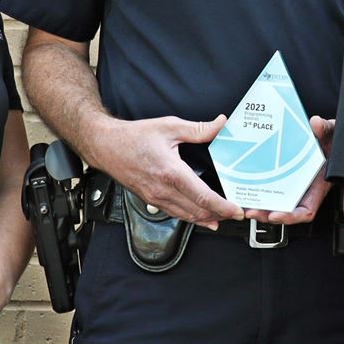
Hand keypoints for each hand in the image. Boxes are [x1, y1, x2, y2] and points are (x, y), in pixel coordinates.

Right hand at [105, 113, 243, 228]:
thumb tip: (220, 124)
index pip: (203, 197)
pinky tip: (202, 218)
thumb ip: (198, 129)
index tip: (236, 210)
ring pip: (187, 216)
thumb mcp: (169, 127)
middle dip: (220, 215)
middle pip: (198, 211)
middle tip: (237, 214)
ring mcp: (156, 198)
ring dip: (207, 218)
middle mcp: (163, 190)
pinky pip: (175, 214)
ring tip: (223, 217)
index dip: (223, 207)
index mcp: (171, 172)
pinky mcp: (151, 200)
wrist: (105, 146)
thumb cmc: (133, 137)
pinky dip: (192, 217)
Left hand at [245, 115, 334, 225]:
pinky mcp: (283, 175)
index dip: (291, 216)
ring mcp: (293, 183)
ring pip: (276, 201)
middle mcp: (304, 188)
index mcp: (318, 185)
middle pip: (286, 210)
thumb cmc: (332, 140)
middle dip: (268, 214)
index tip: (276, 215)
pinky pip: (271, 187)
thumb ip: (326, 129)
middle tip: (252, 211)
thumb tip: (317, 124)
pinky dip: (260, 190)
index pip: (306, 210)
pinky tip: (247, 188)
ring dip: (261, 206)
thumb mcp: (331, 133)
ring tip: (245, 204)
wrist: (327, 135)